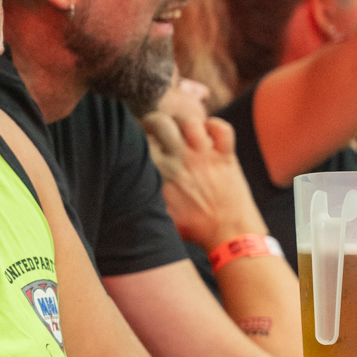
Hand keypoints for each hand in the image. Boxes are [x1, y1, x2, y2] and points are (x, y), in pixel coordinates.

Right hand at [141, 111, 264, 249]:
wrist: (229, 235)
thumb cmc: (193, 230)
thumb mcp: (159, 215)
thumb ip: (143, 199)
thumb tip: (127, 191)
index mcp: (161, 173)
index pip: (141, 142)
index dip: (137, 139)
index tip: (138, 143)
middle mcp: (181, 159)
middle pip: (161, 122)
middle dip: (153, 121)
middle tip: (153, 128)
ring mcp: (205, 156)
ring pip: (190, 121)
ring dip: (182, 122)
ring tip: (179, 128)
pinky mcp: (226, 157)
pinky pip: (222, 129)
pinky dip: (215, 126)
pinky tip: (208, 133)